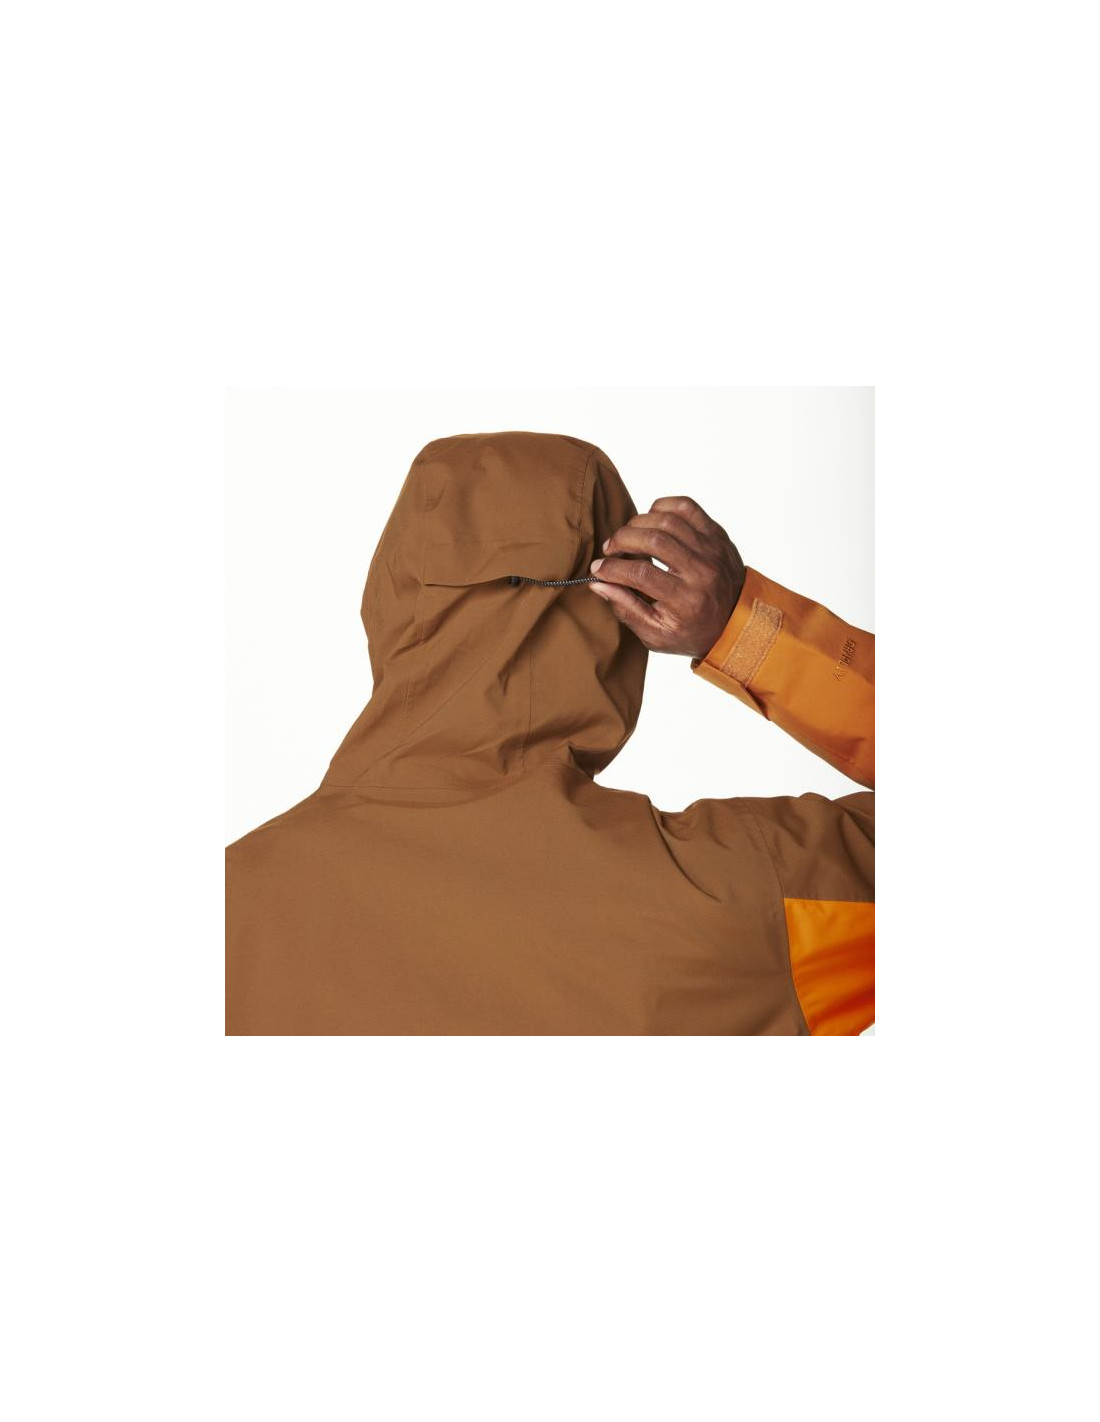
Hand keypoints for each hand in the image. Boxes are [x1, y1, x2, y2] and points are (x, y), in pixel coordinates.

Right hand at [588, 496, 745, 657]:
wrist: (738, 621)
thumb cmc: (693, 630)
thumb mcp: (657, 635)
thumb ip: (626, 609)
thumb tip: (598, 583)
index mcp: (687, 601)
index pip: (642, 574)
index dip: (613, 569)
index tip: (597, 569)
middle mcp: (702, 571)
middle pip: (654, 540)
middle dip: (622, 540)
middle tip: (609, 549)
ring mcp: (711, 549)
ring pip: (667, 520)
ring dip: (638, 524)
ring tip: (627, 537)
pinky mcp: (715, 534)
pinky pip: (686, 507)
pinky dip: (661, 508)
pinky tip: (650, 521)